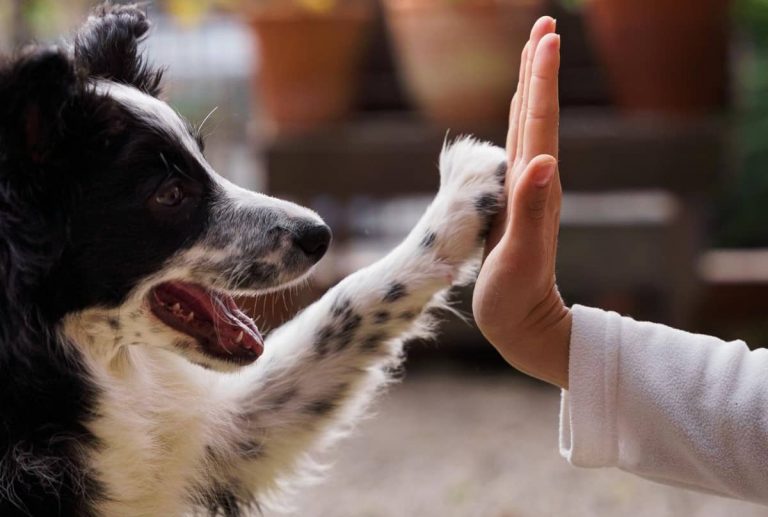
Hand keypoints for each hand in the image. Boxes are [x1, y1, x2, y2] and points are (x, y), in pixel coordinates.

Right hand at [472, 17, 570, 388]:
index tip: (546, 35)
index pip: (538, 123)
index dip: (540, 79)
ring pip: (528, 128)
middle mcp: (534, 182)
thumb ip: (530, 210)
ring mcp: (525, 192)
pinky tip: (516, 115)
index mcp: (534, 188)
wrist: (525, 325)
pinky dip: (518, 122)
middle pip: (536, 114)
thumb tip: (542, 160)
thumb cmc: (517, 299)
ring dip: (531, 90)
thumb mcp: (520, 259)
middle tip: (543, 27)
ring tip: (532, 56)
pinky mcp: (513, 203)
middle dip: (539, 70)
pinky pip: (516, 150)